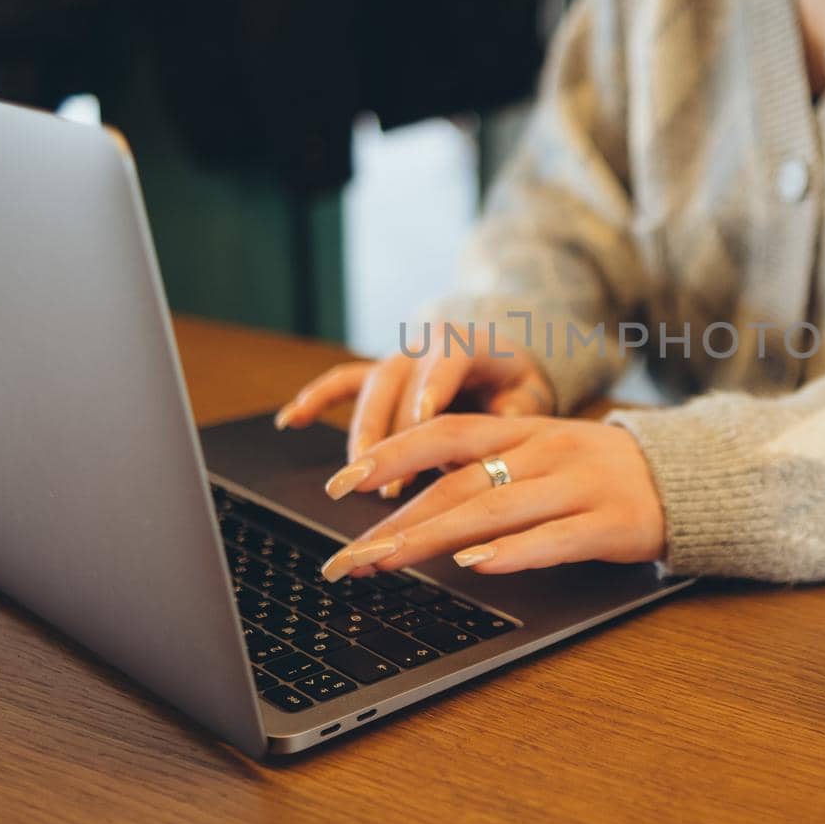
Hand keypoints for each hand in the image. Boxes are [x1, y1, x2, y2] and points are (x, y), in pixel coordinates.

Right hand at [274, 333, 555, 496]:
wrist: (504, 362)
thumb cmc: (518, 386)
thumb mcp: (532, 397)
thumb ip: (517, 416)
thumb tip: (496, 446)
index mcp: (470, 344)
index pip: (449, 359)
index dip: (435, 386)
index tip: (424, 417)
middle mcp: (426, 345)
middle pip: (400, 380)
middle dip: (393, 431)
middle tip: (391, 479)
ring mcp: (398, 359)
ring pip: (370, 387)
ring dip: (363, 432)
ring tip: (358, 475)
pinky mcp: (380, 376)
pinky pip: (343, 382)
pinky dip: (316, 399)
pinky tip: (292, 421)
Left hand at [316, 414, 666, 577]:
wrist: (690, 477)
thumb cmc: (601, 473)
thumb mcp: (543, 454)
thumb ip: (487, 470)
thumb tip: (410, 506)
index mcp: (524, 431)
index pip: (444, 433)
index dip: (390, 454)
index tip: (339, 483)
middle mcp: (545, 452)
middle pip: (458, 481)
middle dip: (394, 520)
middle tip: (347, 556)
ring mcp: (578, 486)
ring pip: (493, 509)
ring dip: (432, 537)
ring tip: (386, 560)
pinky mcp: (610, 523)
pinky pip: (554, 537)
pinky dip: (512, 552)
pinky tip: (476, 565)